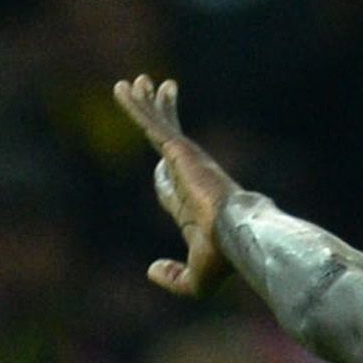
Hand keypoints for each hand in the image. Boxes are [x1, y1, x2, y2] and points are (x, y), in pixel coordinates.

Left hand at [114, 75, 240, 297]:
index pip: (172, 180)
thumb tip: (152, 270)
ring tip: (137, 81)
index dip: (163, 171)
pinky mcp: (180, 153)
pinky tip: (123, 88)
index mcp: (196, 204)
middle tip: (156, 98)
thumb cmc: (226, 259)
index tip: (161, 165)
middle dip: (162, 119)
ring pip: (161, 126)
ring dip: (149, 103)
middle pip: (170, 142)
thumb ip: (175, 278)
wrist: (240, 237)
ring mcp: (188, 162)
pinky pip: (153, 124)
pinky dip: (137, 106)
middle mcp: (193, 177)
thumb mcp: (196, 280)